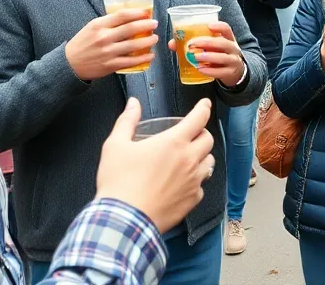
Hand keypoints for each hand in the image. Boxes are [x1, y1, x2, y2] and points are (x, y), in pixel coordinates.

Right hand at [64, 10, 157, 81]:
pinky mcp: (111, 65)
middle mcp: (104, 37)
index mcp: (99, 25)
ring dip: (148, 41)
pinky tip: (150, 55)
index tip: (147, 13)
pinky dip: (143, 58)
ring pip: (134, 45)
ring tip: (154, 38)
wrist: (70, 64)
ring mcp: (108, 52)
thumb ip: (108, 22)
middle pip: (131, 29)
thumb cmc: (82, 43)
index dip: (137, 13)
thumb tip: (130, 16)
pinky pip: (131, 61)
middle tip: (155, 24)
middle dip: (146, 25)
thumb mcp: (92, 27)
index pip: (122, 15)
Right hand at [95, 98, 215, 232]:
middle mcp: (189, 160)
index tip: (204, 105)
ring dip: (202, 156)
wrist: (124, 221)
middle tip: (191, 134)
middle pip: (208, 139)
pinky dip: (196, 181)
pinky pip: (201, 186)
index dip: (204, 108)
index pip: (199, 118)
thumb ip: (127, 121)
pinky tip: (183, 182)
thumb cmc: (119, 184)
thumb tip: (133, 104)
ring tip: (189, 157)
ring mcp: (193, 182)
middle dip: (201, 133)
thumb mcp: (115, 146)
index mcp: (174, 143)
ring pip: (209, 163)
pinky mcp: (192, 201)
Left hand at [169, 21, 245, 86]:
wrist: (235, 72)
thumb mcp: (212, 48)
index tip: (208, 25)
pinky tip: (200, 69)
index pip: (226, 29)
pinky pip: (220, 72)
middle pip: (223, 43)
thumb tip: (172, 43)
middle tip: (192, 44)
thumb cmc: (219, 55)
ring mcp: (233, 61)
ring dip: (208, 57)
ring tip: (195, 57)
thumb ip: (196, 44)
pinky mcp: (230, 73)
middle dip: (207, 42)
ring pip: (222, 57)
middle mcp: (233, 48)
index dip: (218, 26)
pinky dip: (210, 71)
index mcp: (228, 39)